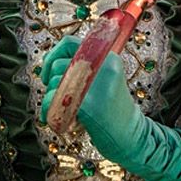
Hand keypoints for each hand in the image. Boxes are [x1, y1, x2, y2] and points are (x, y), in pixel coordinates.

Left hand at [40, 37, 143, 165]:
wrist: (132, 137)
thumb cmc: (113, 111)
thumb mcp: (106, 80)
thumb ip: (85, 68)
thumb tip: (50, 62)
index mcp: (109, 57)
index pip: (70, 43)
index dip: (53, 54)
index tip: (48, 71)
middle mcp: (104, 67)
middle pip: (59, 64)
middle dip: (51, 81)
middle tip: (58, 96)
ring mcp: (97, 85)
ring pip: (55, 81)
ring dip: (51, 97)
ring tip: (65, 110)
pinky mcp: (88, 105)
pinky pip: (55, 100)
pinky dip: (50, 110)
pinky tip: (58, 120)